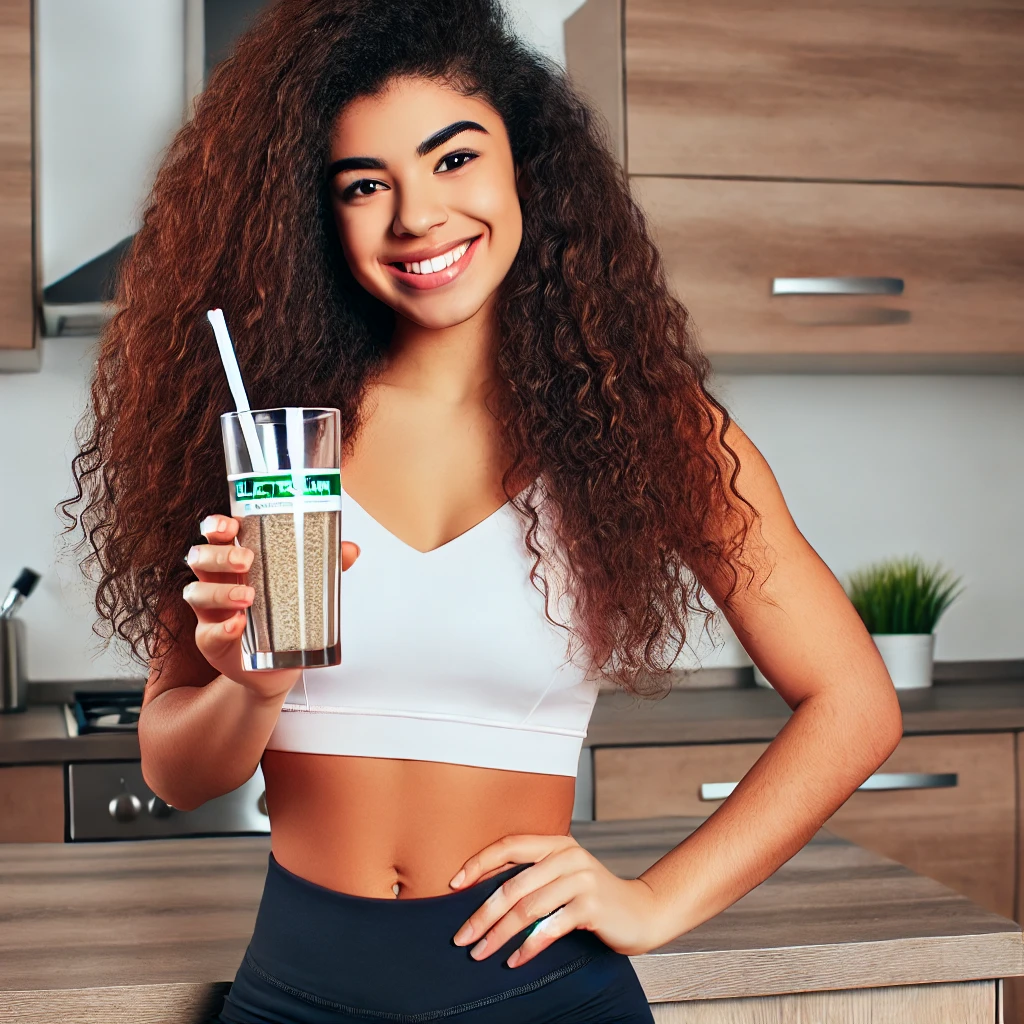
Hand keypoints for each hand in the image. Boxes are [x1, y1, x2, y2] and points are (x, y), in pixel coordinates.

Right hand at [183, 513, 359, 700]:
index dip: (216, 526)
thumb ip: (325, 566)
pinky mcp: (212, 642)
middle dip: (220, 555)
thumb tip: (351, 549)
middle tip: (247, 560)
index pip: (216, 537)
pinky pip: (208, 634)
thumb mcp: (302, 589)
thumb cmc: (282, 618)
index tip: (230, 524)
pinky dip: (222, 628)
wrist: (278, 667)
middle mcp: (217, 583)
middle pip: (200, 559)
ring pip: (196, 593)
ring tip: (248, 597)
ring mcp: (210, 614)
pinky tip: (238, 625)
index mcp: (234, 564)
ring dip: (220, 592)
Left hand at [449, 834, 661, 968]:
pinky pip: (549, 928)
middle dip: (482, 914)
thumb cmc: (592, 897)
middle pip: (512, 885)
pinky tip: (514, 960)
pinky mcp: (591, 907)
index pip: (509, 845)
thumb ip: (533, 875)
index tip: (454, 885)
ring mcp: (581, 880)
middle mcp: (568, 856)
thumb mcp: (563, 875)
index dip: (479, 863)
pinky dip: (528, 946)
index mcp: (556, 843)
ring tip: (480, 953)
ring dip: (499, 935)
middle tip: (461, 937)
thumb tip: (482, 890)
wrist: (641, 912)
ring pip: (527, 908)